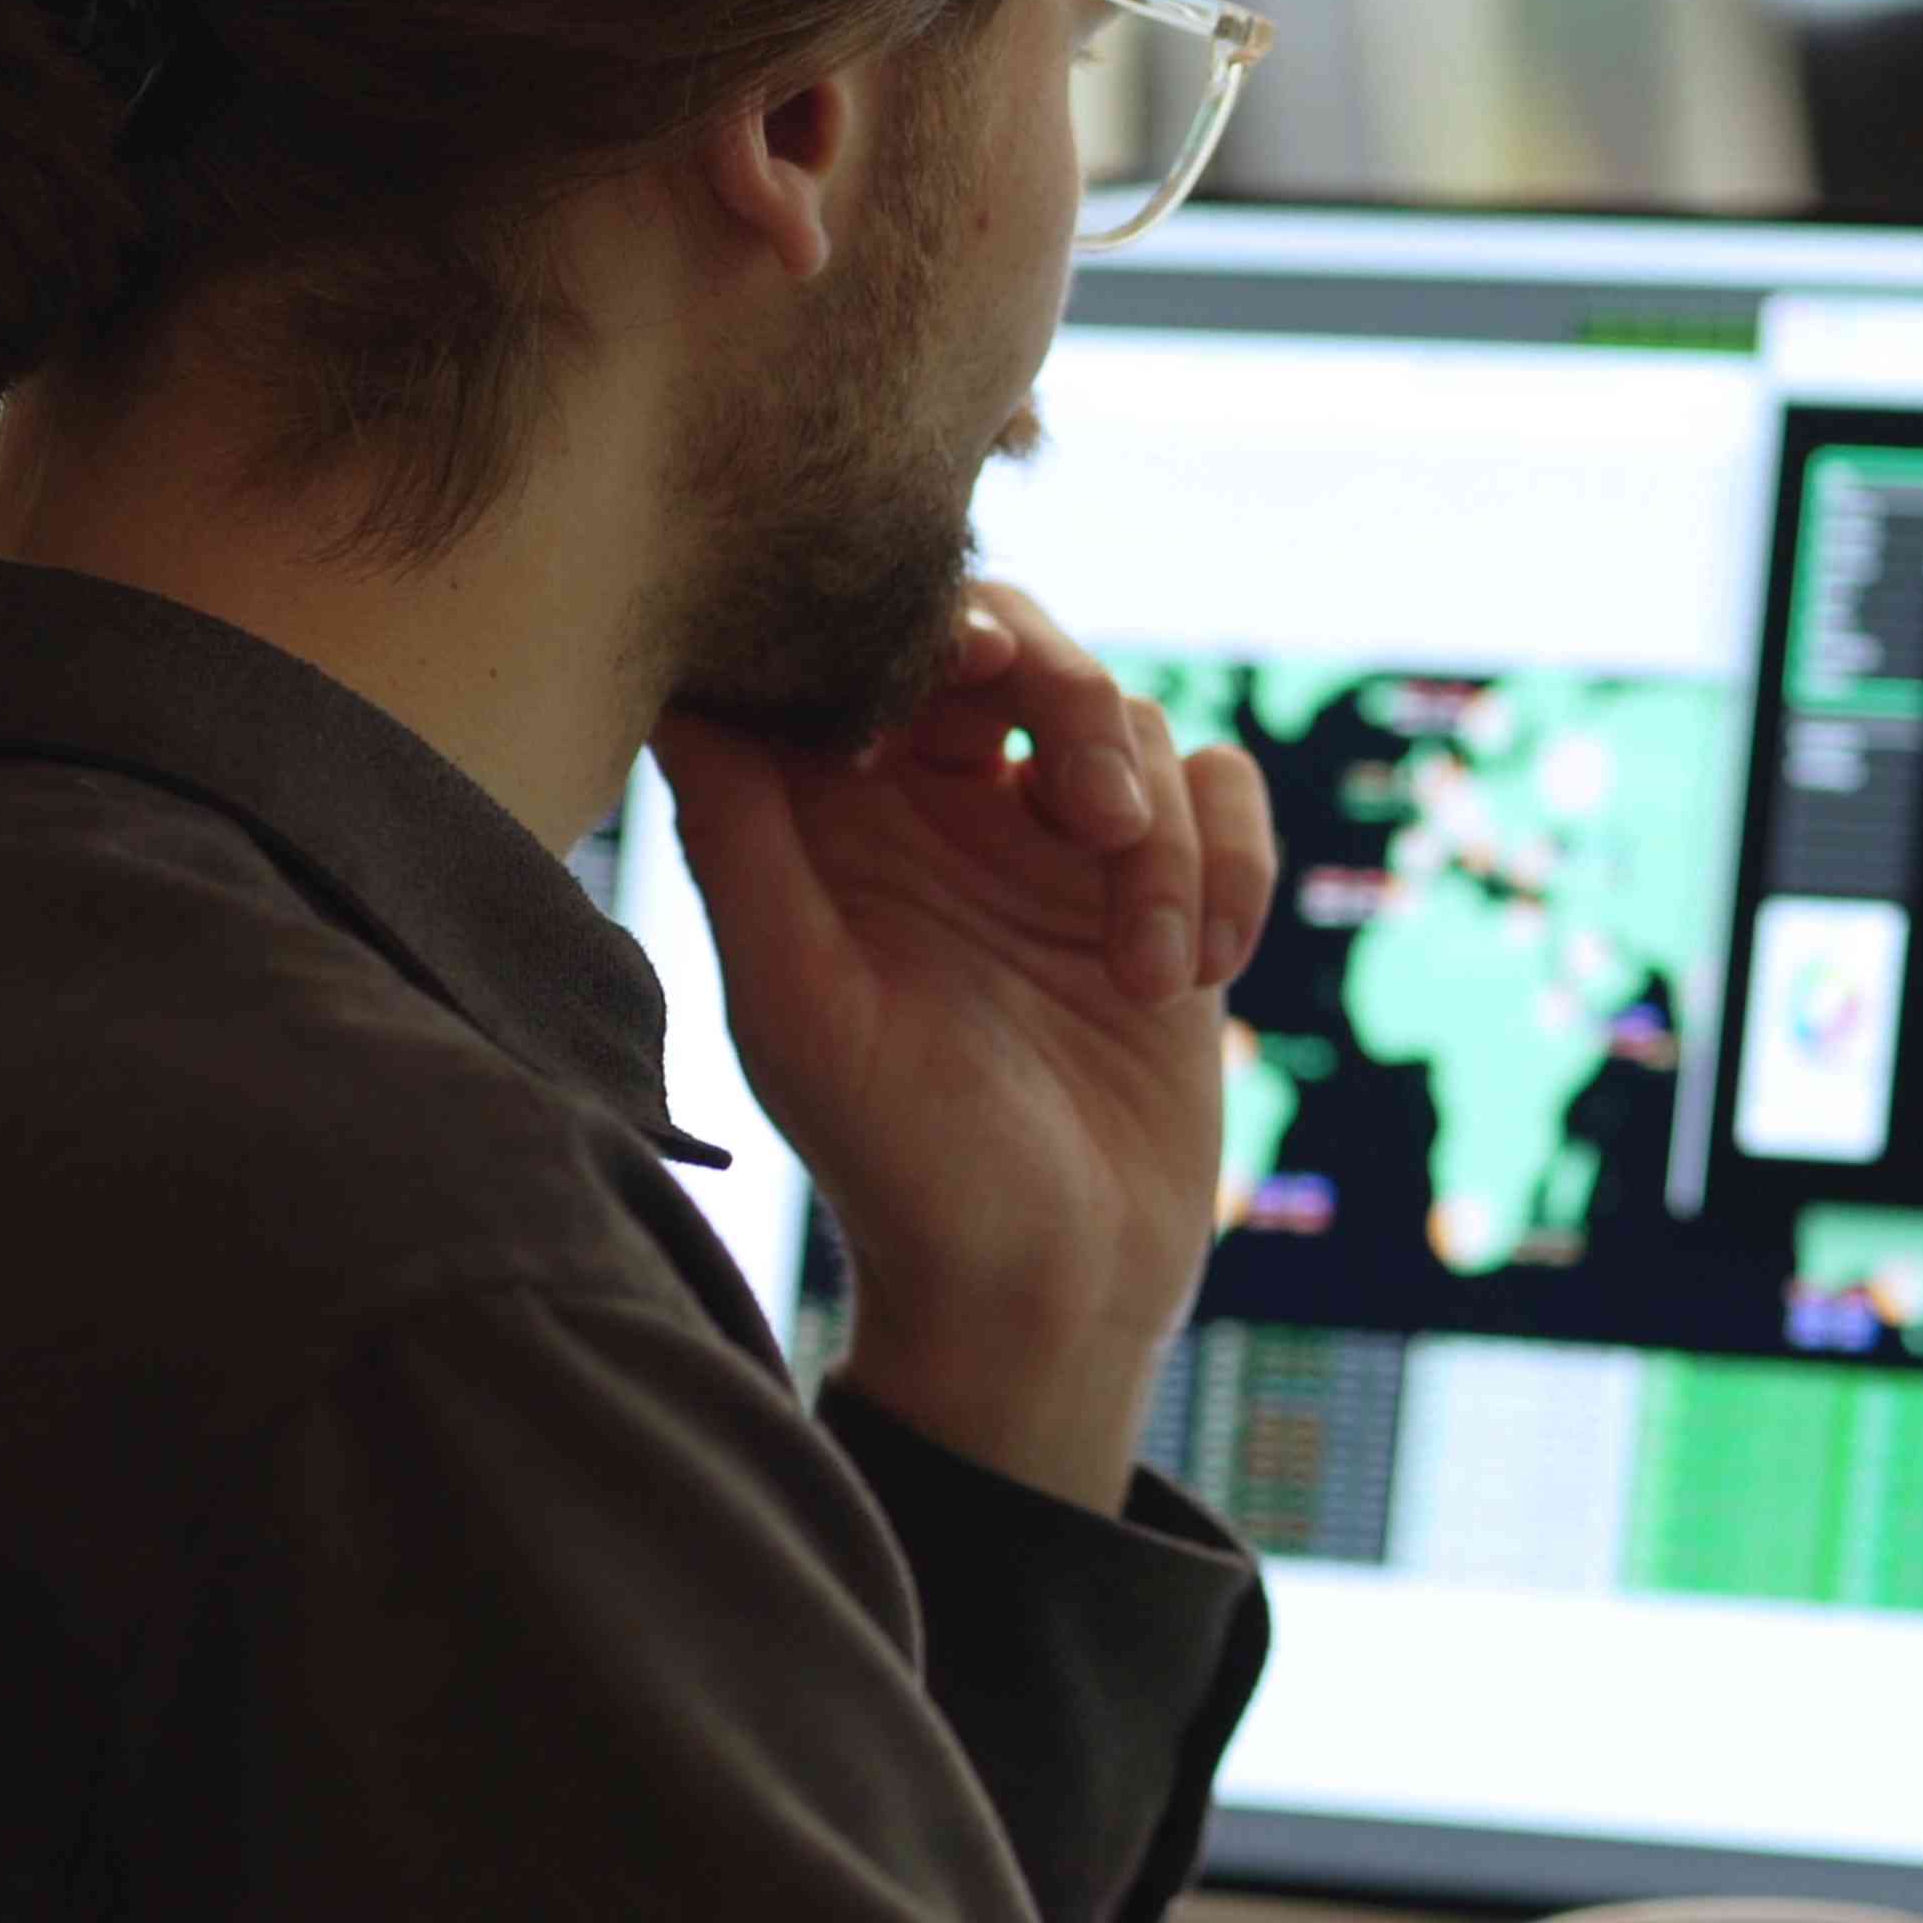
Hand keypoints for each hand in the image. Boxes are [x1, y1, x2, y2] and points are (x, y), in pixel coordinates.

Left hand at [651, 582, 1273, 1508]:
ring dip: (1164, 842)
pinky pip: (1228, 793)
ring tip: (1143, 976)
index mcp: (843, 822)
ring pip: (1141, 728)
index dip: (929, 628)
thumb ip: (744, 842)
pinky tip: (1199, 971)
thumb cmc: (901, 1166)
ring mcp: (1068, 851)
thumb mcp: (800, 1007)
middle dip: (1076, 709)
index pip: (883, 652)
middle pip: (1025, 649)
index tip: (961, 679)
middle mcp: (951, 813)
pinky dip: (1234, 865)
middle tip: (1095, 815)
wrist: (1047, 1293)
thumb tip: (688, 688)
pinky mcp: (1173, 892)